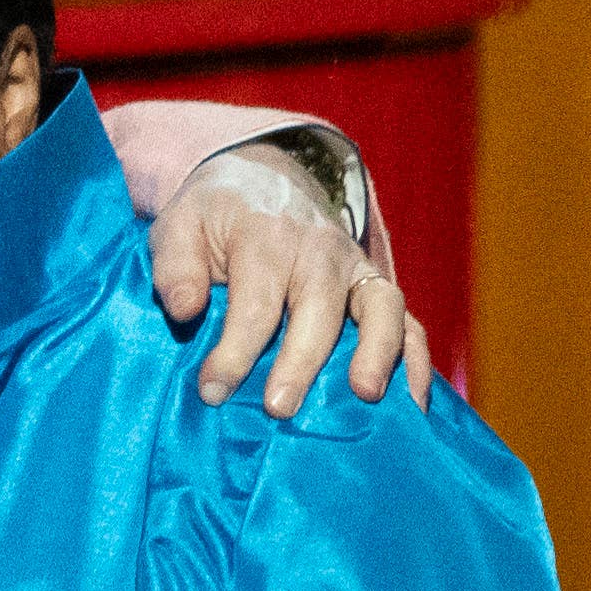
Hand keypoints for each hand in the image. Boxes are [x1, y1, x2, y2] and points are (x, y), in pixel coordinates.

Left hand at [150, 144, 414, 415]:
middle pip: (318, 311)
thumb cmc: (213, 217)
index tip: (212, 391)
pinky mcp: (375, 288)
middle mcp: (320, 251)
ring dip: (378, 353)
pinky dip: (416, 361)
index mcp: (266, 236)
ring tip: (366, 397)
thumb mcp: (177, 226)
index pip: (255, 303)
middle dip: (301, 362)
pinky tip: (413, 404)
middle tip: (279, 409)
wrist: (262, 180)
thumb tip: (184, 309)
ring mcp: (355, 269)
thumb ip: (174, 267)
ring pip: (380, 310)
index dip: (234, 353)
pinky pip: (407, 322)